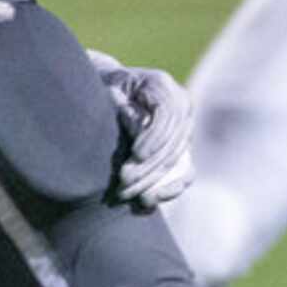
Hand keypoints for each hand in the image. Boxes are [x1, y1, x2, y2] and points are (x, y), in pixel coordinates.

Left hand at [87, 50, 192, 208]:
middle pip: (173, 141)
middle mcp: (181, 106)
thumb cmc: (101, 88)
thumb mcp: (106, 90)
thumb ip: (122, 103)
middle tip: (123, 180)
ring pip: (176, 160)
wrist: (107, 94)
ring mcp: (183, 129)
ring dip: (153, 180)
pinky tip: (149, 200)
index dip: (155, 137)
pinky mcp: (181, 149)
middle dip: (150, 165)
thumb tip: (136, 123)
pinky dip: (169, 188)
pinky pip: (185, 172)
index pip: (169, 115)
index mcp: (162, 85)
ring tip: (128, 193)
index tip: (136, 155)